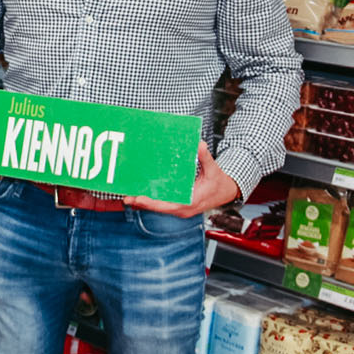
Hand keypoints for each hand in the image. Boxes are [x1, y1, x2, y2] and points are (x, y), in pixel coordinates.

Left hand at [123, 141, 238, 218]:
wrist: (226, 192)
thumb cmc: (219, 183)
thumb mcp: (213, 169)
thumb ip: (205, 158)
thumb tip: (200, 145)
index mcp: (191, 202)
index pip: (169, 205)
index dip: (153, 203)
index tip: (140, 199)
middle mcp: (184, 208)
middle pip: (160, 208)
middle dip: (143, 203)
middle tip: (126, 196)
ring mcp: (180, 208)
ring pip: (159, 207)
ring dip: (144, 203)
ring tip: (128, 196)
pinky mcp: (178, 206)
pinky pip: (163, 205)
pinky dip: (151, 201)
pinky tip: (140, 195)